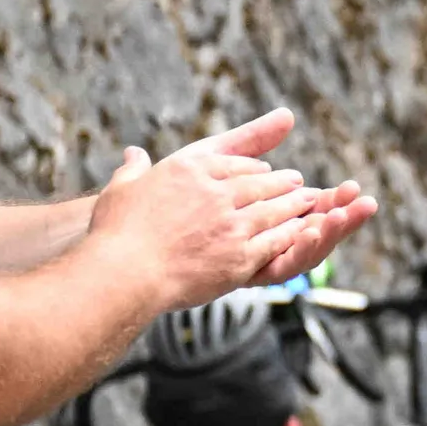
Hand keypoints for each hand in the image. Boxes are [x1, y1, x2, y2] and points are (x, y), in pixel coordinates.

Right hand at [90, 107, 373, 307]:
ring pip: (274, 209)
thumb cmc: (115, 233)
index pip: (232, 161)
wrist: (123, 273)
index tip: (264, 170)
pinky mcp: (241, 255)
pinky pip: (276, 241)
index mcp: (189, 169)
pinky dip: (293, 234)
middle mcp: (215, 192)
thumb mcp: (121, 188)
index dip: (252, 167)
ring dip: (296, 204)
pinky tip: (305, 232)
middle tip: (299, 182)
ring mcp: (231, 223)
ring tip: (310, 202)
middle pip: (260, 182)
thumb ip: (134, 169)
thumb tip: (134, 153)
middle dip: (283, 182)